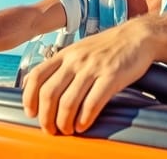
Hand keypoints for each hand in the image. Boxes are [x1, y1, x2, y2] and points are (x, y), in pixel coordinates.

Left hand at [21, 25, 154, 134]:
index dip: (29, 98)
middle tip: (50, 128)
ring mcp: (93, 68)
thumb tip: (37, 81)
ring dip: (64, 122)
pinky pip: (92, 104)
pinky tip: (84, 125)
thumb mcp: (79, 49)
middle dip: (46, 117)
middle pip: (49, 94)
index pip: (37, 76)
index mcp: (65, 54)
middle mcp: (76, 60)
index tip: (31, 113)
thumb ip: (60, 64)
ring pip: (68, 102)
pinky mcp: (111, 77)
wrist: (137, 36)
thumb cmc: (109, 45)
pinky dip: (84, 120)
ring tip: (68, 129)